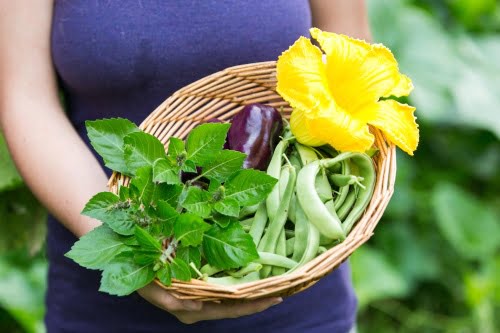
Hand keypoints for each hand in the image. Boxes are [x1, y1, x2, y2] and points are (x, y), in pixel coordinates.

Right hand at [138, 282, 282, 323]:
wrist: (128, 263)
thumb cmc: (139, 274)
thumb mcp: (150, 287)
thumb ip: (171, 300)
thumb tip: (198, 308)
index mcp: (190, 310)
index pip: (229, 311)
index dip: (253, 306)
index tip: (276, 298)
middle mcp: (197, 307)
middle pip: (234, 308)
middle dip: (258, 301)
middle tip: (283, 291)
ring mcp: (198, 299)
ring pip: (230, 300)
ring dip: (250, 294)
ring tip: (272, 285)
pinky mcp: (197, 289)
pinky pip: (222, 291)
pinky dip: (237, 286)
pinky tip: (249, 279)